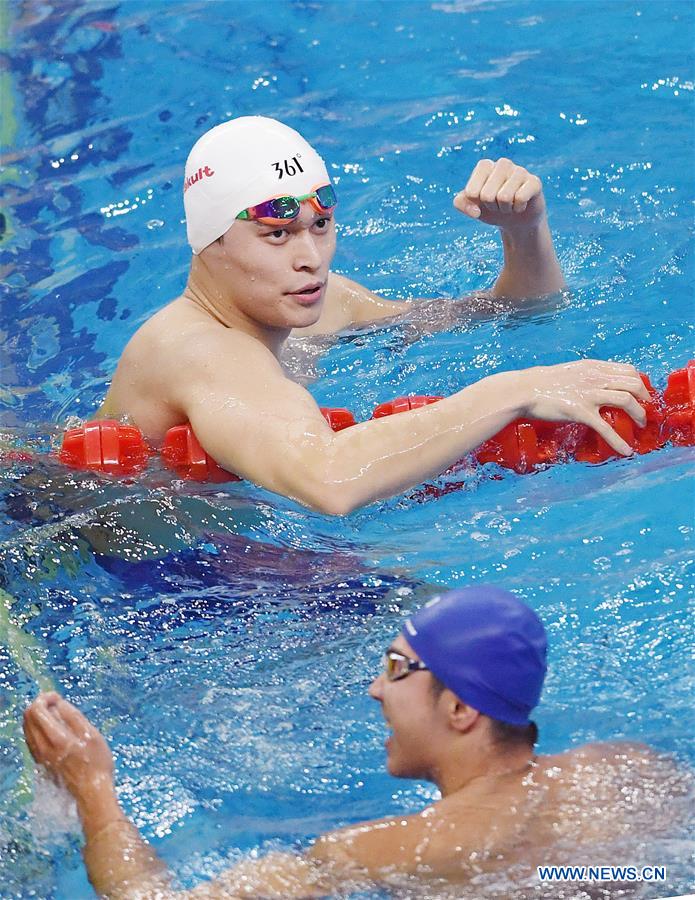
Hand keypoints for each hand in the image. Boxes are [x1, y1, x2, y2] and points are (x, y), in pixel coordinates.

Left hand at [23, 692, 114, 804]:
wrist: (91, 791)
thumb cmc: (97, 762)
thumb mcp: (91, 734)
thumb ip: (73, 717)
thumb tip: (58, 704)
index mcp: (57, 738)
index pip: (37, 711)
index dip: (44, 697)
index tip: (57, 696)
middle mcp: (43, 748)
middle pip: (28, 718)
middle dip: (39, 705)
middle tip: (55, 702)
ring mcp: (40, 757)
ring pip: (27, 729)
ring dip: (37, 717)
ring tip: (54, 714)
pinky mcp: (40, 763)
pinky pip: (31, 740)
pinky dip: (37, 728)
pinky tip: (50, 728)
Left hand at [454, 158, 545, 232]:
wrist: (515, 220)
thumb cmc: (491, 208)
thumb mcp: (470, 206)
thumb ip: (460, 203)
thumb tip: (476, 210)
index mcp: (484, 166)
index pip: (471, 191)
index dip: (476, 203)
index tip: (482, 201)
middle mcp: (502, 164)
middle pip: (487, 195)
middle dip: (491, 206)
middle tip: (498, 204)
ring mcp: (520, 171)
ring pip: (504, 197)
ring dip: (505, 209)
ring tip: (509, 204)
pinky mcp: (534, 181)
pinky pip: (520, 198)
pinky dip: (518, 208)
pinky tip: (521, 205)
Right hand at [510, 360, 650, 455]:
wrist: (523, 390)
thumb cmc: (542, 383)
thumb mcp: (569, 372)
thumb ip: (587, 376)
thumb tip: (597, 384)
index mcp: (593, 367)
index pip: (628, 370)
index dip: (640, 383)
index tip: (641, 394)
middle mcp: (595, 378)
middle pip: (633, 384)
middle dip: (644, 399)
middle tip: (644, 411)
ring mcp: (589, 395)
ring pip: (627, 401)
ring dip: (639, 415)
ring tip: (639, 426)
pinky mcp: (580, 412)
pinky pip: (606, 428)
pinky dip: (619, 441)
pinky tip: (626, 451)